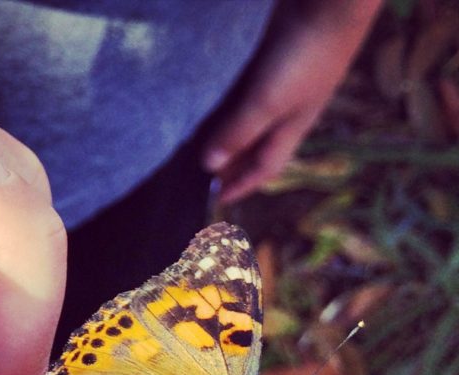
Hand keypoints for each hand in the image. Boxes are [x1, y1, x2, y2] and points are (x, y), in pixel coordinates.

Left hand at [201, 0, 382, 202]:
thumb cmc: (306, 56)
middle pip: (254, 146)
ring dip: (226, 132)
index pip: (264, 168)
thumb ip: (238, 132)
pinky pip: (244, 90)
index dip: (242, 186)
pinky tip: (210, 102)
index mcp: (291, 129)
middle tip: (200, 173)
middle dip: (230, 162)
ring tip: (197, 143)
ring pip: (248, 119)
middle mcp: (286, 111)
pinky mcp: (272, 57)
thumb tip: (209, 165)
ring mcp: (281, 83)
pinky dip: (228, 102)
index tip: (218, 200)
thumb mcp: (269, 102)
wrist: (331, 0)